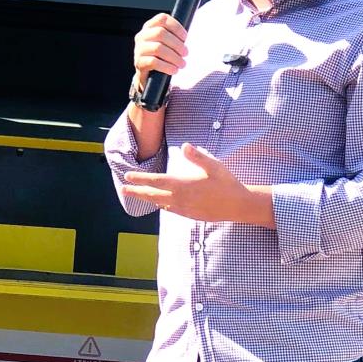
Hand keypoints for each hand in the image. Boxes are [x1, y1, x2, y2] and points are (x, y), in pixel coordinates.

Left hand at [124, 143, 273, 225]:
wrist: (239, 205)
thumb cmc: (227, 183)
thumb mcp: (214, 166)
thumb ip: (198, 156)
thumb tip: (185, 146)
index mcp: (184, 185)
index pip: (156, 181)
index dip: (141, 178)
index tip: (128, 176)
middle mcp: (181, 199)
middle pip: (153, 195)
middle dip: (137, 192)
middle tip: (124, 190)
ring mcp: (185, 209)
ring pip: (161, 204)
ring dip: (148, 199)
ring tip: (139, 196)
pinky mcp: (191, 215)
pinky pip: (172, 210)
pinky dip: (163, 206)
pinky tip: (161, 204)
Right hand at [134, 12, 187, 86]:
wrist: (148, 75)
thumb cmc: (161, 56)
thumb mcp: (166, 43)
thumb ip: (174, 36)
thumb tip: (188, 38)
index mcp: (150, 26)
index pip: (162, 19)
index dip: (176, 26)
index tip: (185, 37)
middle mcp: (142, 35)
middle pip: (160, 33)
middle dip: (177, 44)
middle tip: (186, 53)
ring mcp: (139, 49)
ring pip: (158, 48)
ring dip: (174, 57)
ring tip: (182, 63)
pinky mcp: (139, 62)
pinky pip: (153, 62)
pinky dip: (166, 66)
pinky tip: (174, 70)